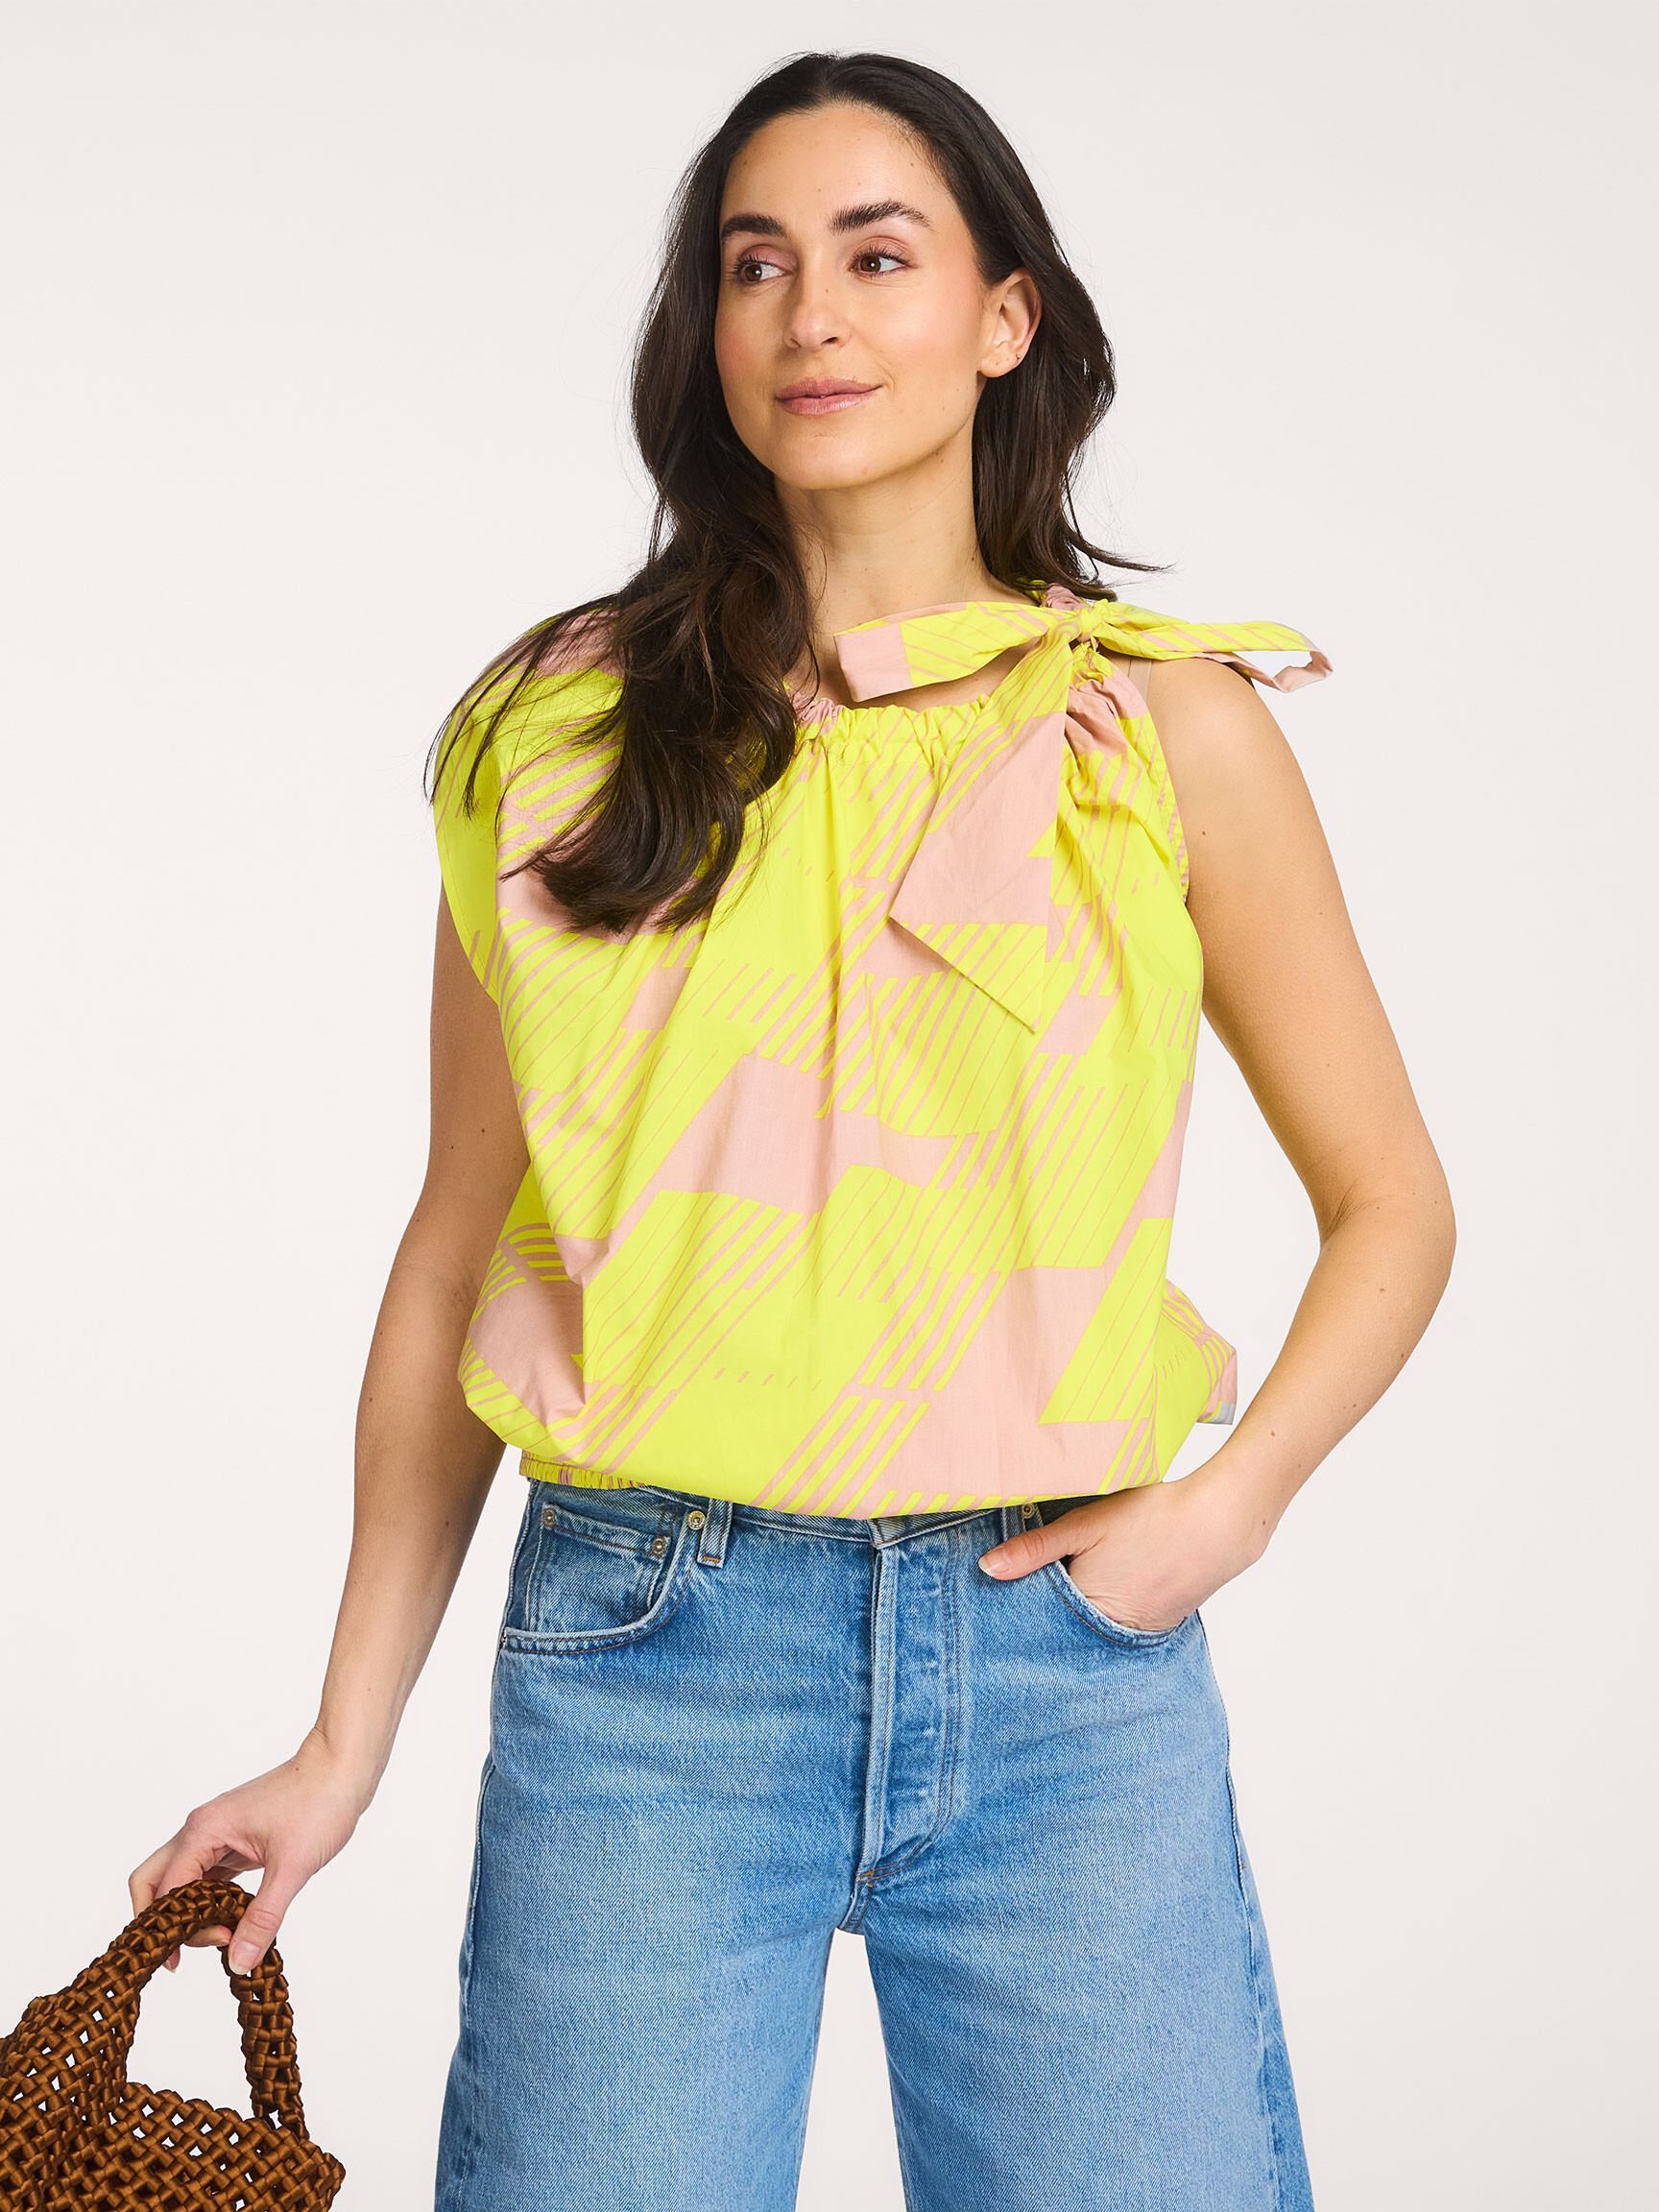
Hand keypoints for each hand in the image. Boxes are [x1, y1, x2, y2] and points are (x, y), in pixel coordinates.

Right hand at [129, 1727, 376, 1975]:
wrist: (344, 1767)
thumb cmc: (319, 1802)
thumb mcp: (292, 1867)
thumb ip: (262, 1918)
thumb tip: (240, 1962)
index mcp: (205, 1830)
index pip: (167, 1889)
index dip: (181, 1925)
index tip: (219, 1943)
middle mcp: (202, 1829)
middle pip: (154, 1879)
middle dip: (159, 1919)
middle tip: (182, 1955)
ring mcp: (218, 1834)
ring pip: (181, 1880)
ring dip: (190, 1912)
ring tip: (222, 1938)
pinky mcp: (236, 1840)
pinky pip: (208, 1876)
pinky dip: (210, 1901)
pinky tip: (232, 1920)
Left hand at [977, 1460, 1271, 1630]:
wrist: (1218, 1523)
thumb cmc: (1150, 1517)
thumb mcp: (1084, 1525)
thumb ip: (1034, 1549)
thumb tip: (987, 1569)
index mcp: (1085, 1609)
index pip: (1040, 1616)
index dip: (1024, 1601)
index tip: (1007, 1592)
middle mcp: (1110, 1631)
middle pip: (1067, 1625)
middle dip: (1051, 1610)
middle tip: (1041, 1584)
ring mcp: (1138, 1632)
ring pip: (1095, 1625)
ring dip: (1083, 1609)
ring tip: (1081, 1579)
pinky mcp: (1158, 1626)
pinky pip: (1123, 1624)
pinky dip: (1111, 1609)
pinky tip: (1113, 1582)